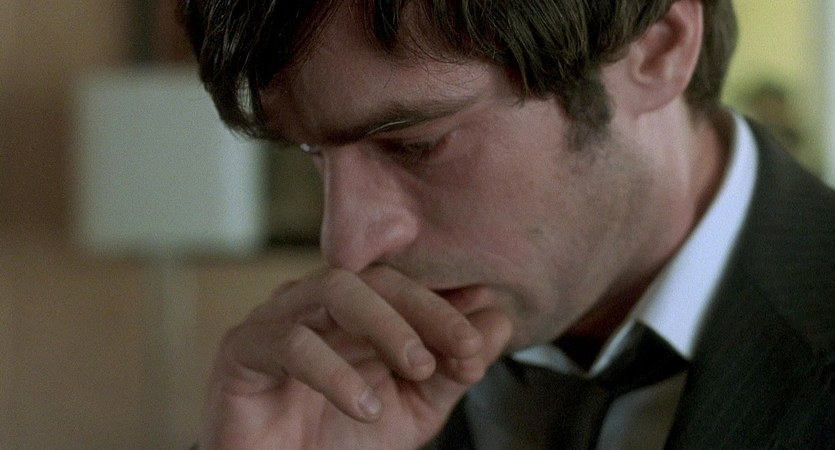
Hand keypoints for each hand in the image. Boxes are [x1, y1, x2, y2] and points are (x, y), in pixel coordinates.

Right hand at [198, 265, 511, 449]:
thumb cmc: (340, 440)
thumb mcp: (412, 409)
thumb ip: (450, 369)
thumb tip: (498, 322)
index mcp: (354, 311)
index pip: (406, 284)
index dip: (448, 305)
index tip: (484, 339)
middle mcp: (315, 303)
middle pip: (375, 278)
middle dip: (427, 308)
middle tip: (463, 348)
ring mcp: (276, 319)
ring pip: (333, 289)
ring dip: (386, 325)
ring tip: (419, 368)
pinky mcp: (242, 349)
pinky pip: (290, 342)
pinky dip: (335, 372)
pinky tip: (365, 406)